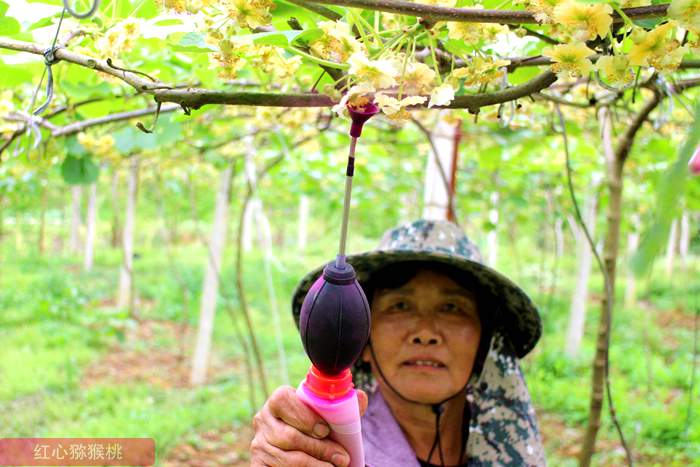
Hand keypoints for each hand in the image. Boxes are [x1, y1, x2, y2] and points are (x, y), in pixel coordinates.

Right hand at [250, 385, 367, 466]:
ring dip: (316, 465)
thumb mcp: (326, 417)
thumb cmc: (314, 430)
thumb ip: (342, 408)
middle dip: (320, 448)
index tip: (325, 430)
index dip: (304, 416)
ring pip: (288, 458)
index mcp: (278, 401)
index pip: (283, 400)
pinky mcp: (258, 465)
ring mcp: (259, 444)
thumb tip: (361, 396)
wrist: (297, 450)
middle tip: (343, 458)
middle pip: (289, 436)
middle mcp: (263, 420)